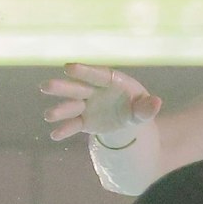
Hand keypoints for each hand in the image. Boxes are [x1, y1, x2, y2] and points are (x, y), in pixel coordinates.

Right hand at [41, 62, 161, 141]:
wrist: (128, 119)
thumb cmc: (137, 106)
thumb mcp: (144, 108)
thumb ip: (147, 108)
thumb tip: (156, 103)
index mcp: (110, 81)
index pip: (96, 75)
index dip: (83, 72)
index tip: (68, 67)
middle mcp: (94, 91)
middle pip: (77, 88)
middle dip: (62, 87)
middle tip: (45, 86)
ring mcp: (86, 106)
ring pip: (71, 106)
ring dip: (60, 110)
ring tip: (48, 115)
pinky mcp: (83, 121)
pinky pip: (72, 125)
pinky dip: (64, 130)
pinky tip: (54, 135)